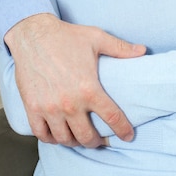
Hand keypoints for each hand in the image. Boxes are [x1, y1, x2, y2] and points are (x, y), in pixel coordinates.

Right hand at [4, 13, 145, 147]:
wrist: (33, 35)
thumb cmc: (67, 36)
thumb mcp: (97, 38)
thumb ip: (121, 48)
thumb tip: (143, 51)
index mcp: (88, 88)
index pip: (112, 117)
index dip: (123, 129)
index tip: (128, 135)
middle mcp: (70, 103)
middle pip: (87, 137)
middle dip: (96, 141)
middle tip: (100, 138)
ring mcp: (50, 108)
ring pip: (65, 139)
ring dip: (74, 141)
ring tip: (80, 136)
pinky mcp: (33, 108)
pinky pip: (42, 135)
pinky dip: (51, 138)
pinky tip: (58, 133)